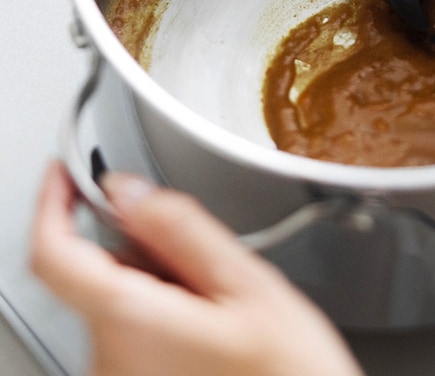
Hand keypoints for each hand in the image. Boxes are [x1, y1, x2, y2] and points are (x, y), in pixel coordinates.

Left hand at [29, 162, 364, 375]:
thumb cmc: (288, 373)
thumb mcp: (247, 285)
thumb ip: (181, 229)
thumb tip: (127, 189)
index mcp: (129, 323)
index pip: (54, 255)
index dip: (52, 203)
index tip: (64, 172)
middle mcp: (109, 360)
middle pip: (99, 273)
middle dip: (144, 247)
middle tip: (204, 256)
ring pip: (120, 298)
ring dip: (161, 279)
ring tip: (220, 299)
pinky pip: (132, 329)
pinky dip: (164, 307)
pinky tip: (212, 322)